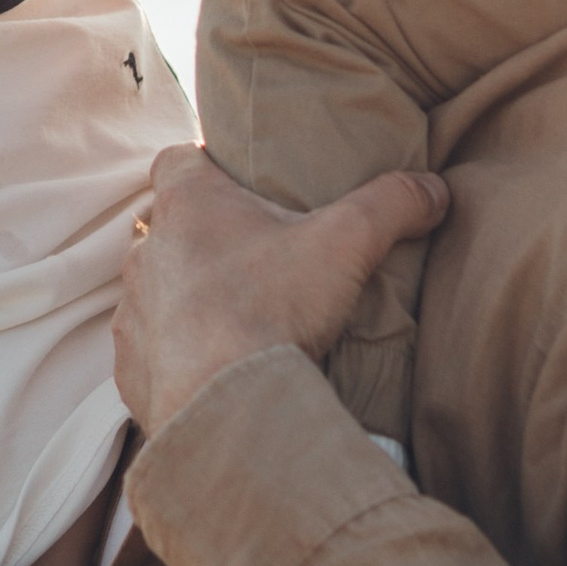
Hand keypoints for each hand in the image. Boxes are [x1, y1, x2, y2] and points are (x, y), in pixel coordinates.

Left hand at [114, 143, 447, 433]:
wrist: (226, 406)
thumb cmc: (274, 308)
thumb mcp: (346, 244)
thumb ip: (392, 205)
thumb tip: (435, 190)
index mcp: (188, 203)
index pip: (176, 159)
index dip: (203, 167)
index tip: (236, 187)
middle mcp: (148, 251)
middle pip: (171, 229)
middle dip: (205, 243)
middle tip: (255, 264)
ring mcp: (132, 312)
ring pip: (157, 292)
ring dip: (186, 302)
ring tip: (236, 324)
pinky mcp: (131, 367)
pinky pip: (148, 352)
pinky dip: (176, 358)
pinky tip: (215, 372)